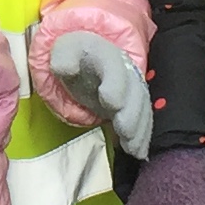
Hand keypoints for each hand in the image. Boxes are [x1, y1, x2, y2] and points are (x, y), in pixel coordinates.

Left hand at [46, 31, 152, 160]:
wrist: (85, 57)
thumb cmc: (71, 56)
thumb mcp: (62, 52)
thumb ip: (63, 58)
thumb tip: (66, 68)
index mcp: (103, 52)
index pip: (112, 64)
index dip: (115, 83)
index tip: (111, 101)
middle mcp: (123, 68)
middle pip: (133, 89)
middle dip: (131, 111)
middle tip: (124, 130)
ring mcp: (131, 86)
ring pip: (142, 105)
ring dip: (138, 128)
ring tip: (133, 148)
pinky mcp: (132, 103)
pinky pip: (143, 118)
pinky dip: (142, 136)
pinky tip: (138, 152)